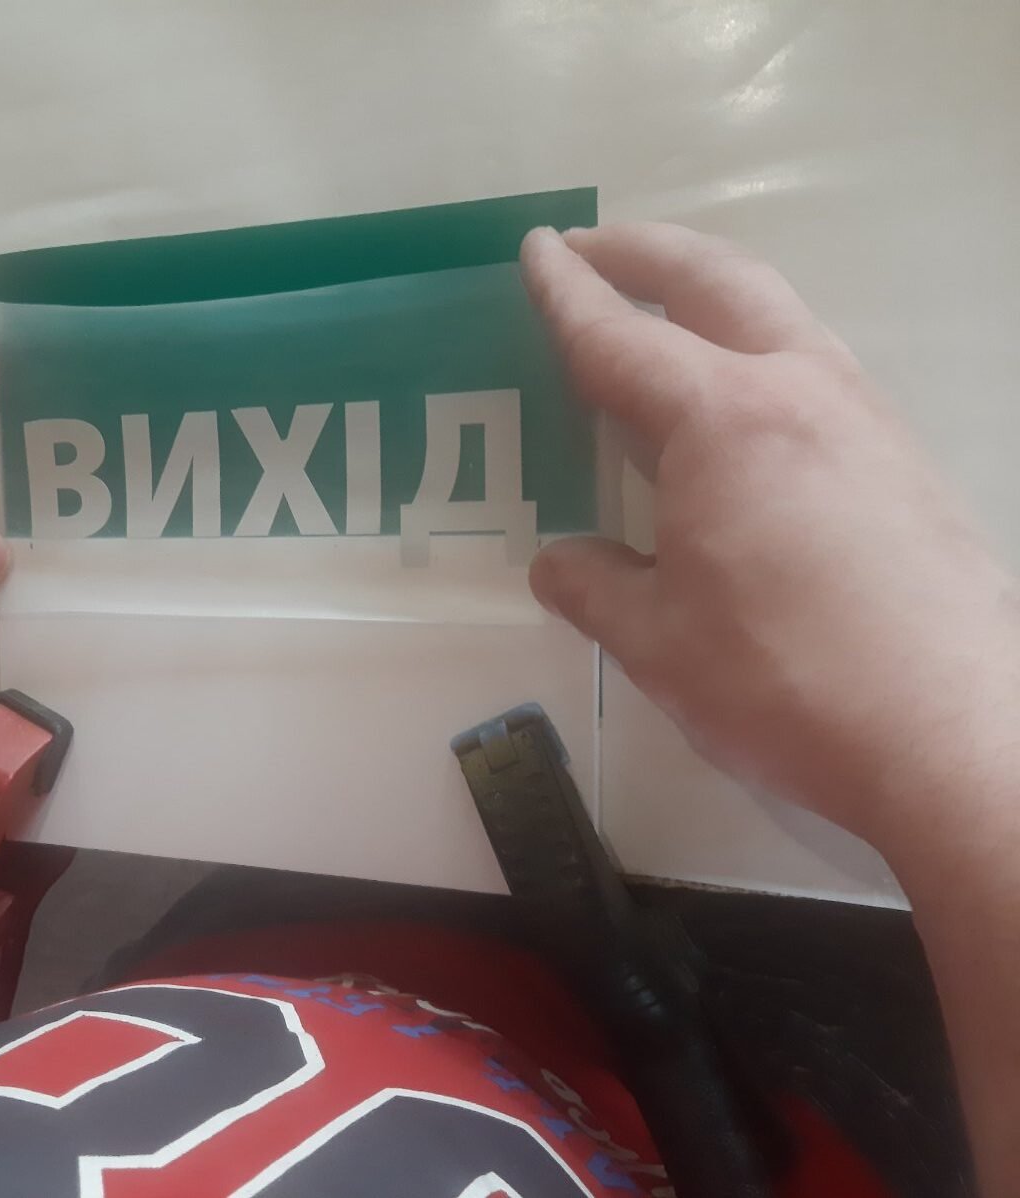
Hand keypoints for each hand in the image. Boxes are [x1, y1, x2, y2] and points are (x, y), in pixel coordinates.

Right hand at [520, 224, 1019, 851]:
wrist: (954, 734)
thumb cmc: (785, 682)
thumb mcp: (656, 643)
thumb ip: (594, 587)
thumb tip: (560, 562)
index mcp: (722, 420)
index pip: (620, 338)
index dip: (566, 295)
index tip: (535, 248)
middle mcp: (799, 391)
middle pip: (716, 282)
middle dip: (645, 252)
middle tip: (591, 247)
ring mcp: (864, 418)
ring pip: (779, 315)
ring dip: (710, 292)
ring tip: (661, 311)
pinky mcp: (901, 459)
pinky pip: (813, 367)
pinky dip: (756, 348)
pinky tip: (736, 406)